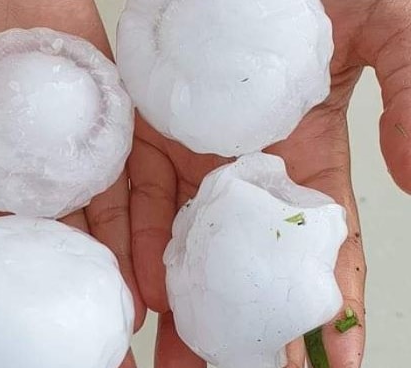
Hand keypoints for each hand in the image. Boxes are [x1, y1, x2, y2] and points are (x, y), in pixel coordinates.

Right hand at [0, 1, 144, 366]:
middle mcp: (17, 184)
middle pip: (46, 270)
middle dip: (64, 323)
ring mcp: (67, 156)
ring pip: (99, 236)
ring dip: (116, 289)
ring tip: (129, 341)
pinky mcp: (110, 122)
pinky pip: (135, 181)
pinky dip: (146, 228)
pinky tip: (156, 277)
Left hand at [131, 1, 410, 366]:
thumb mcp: (391, 32)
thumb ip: (409, 101)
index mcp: (308, 153)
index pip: (322, 244)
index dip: (330, 302)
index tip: (330, 361)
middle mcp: (246, 167)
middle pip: (247, 258)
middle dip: (247, 320)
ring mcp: (194, 154)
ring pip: (187, 241)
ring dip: (186, 304)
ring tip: (183, 361)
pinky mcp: (146, 134)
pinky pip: (138, 198)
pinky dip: (141, 246)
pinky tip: (146, 295)